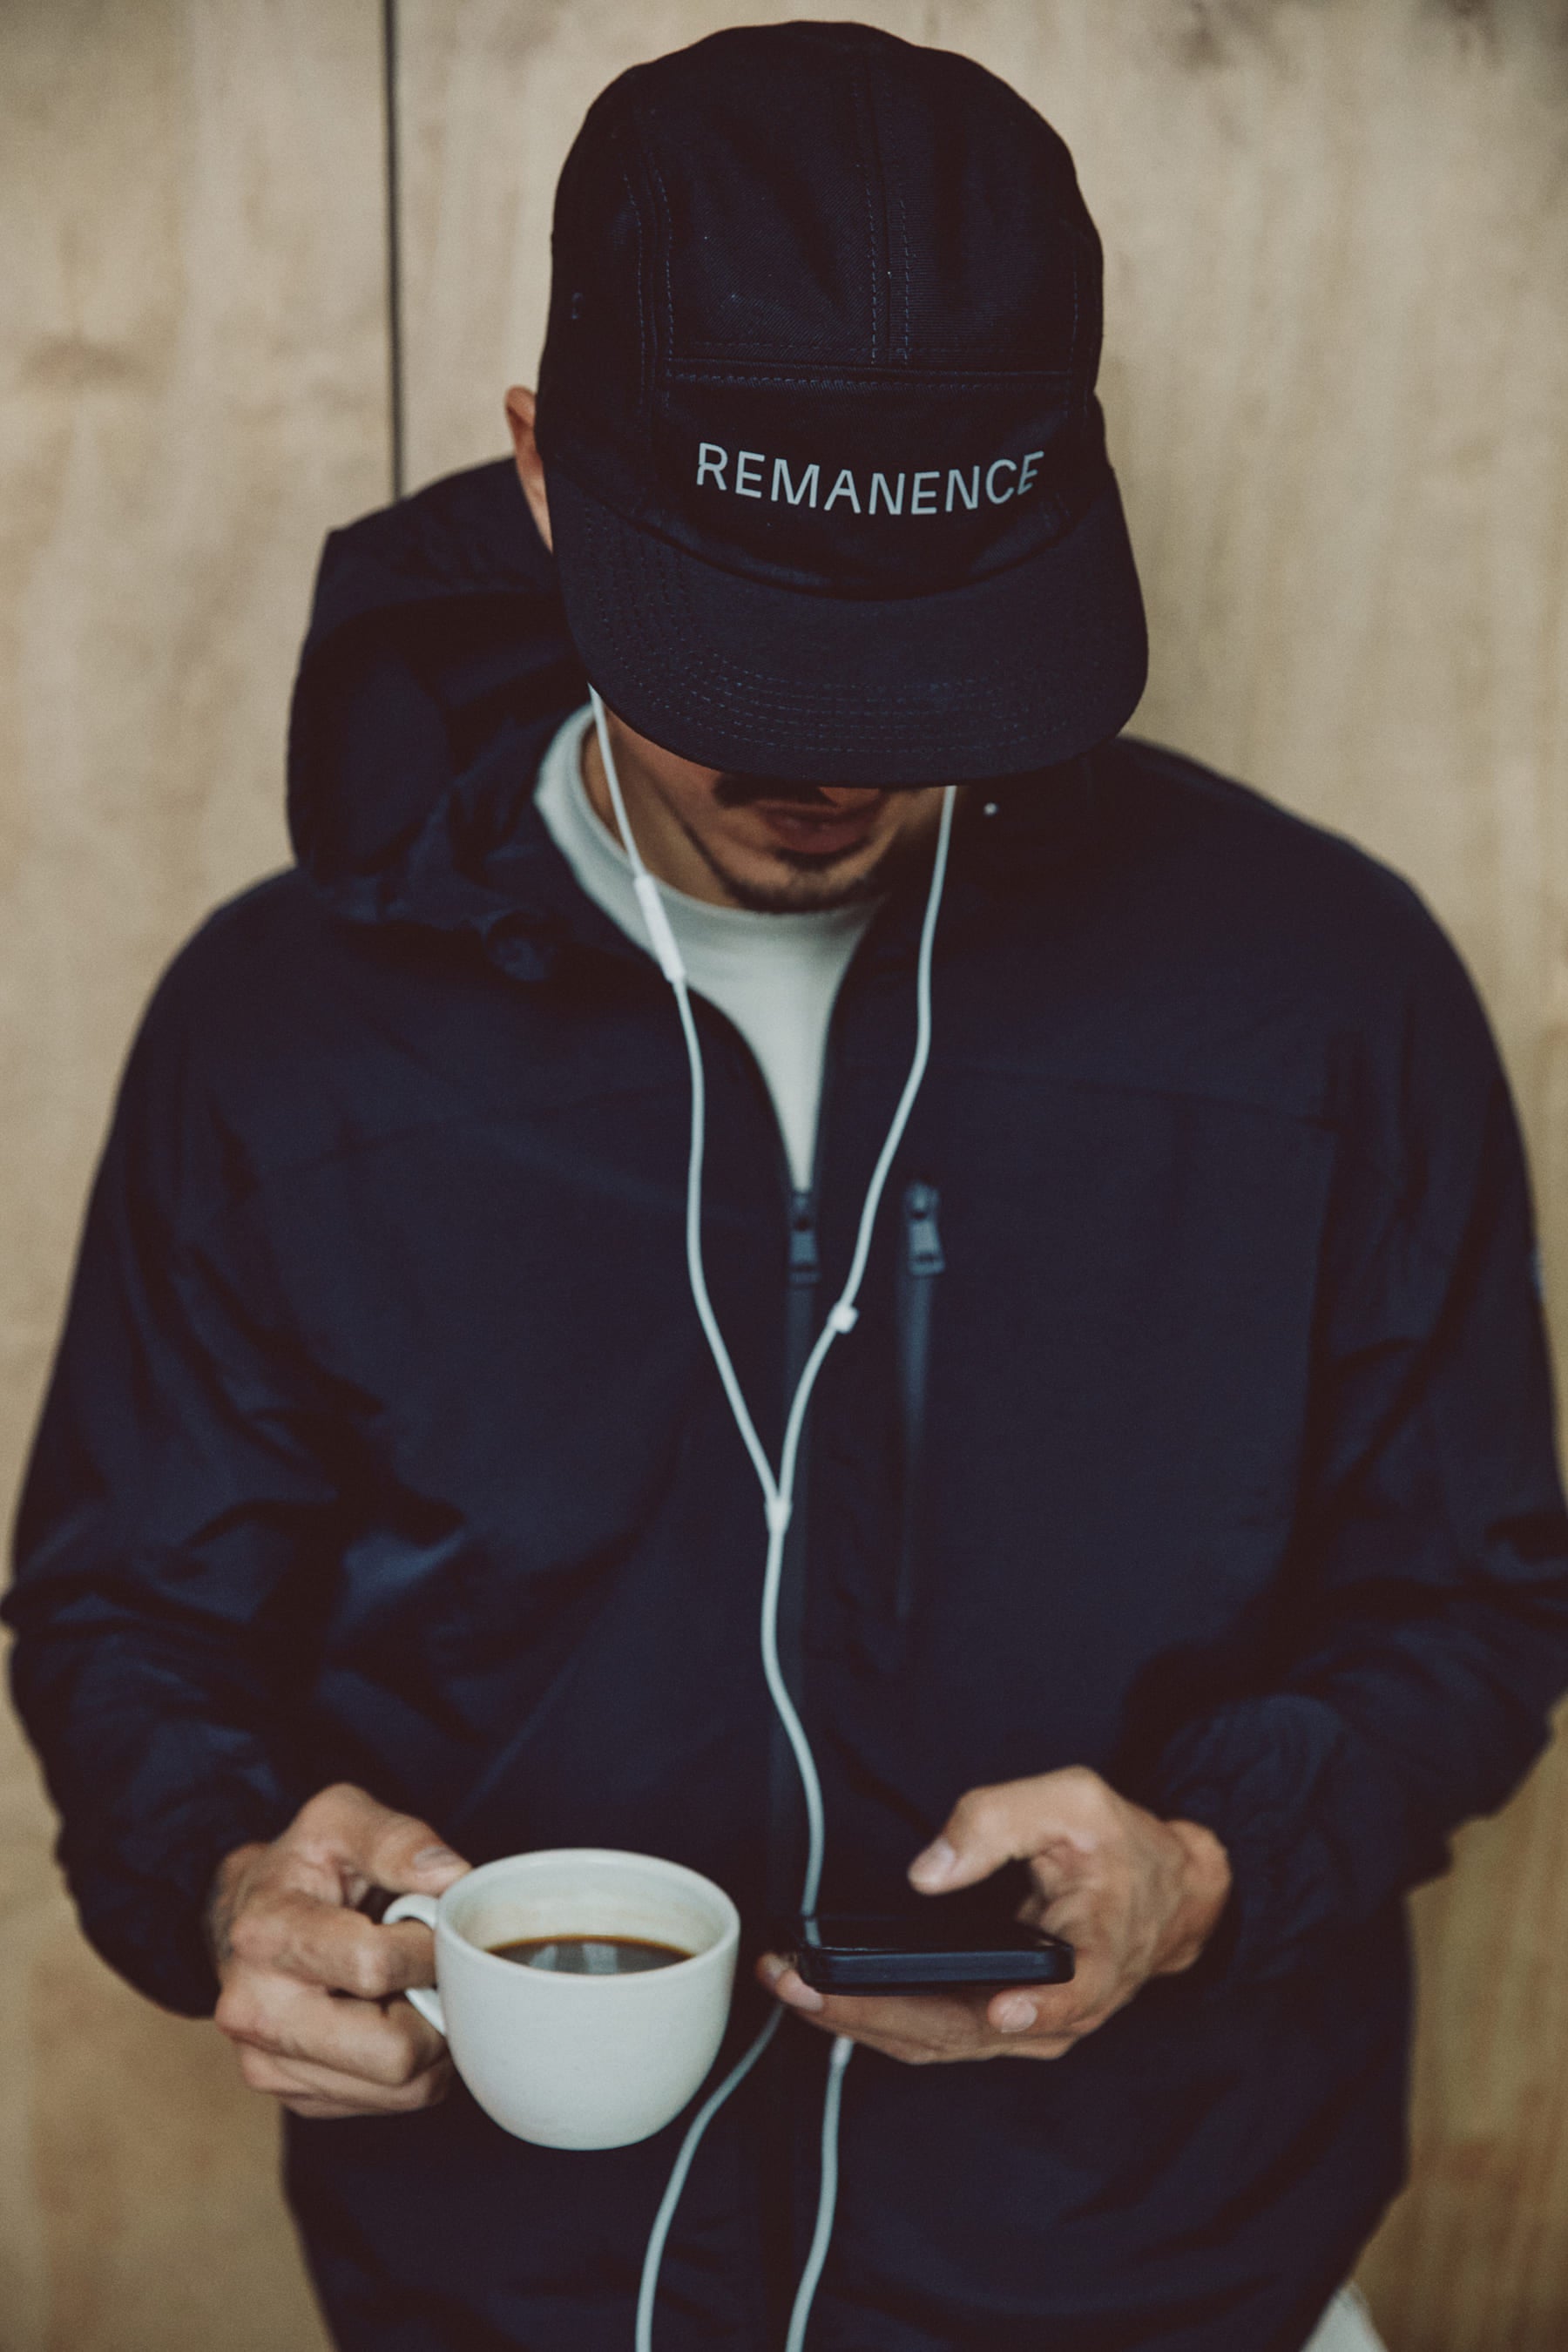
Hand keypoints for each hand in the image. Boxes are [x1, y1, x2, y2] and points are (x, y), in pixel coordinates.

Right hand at [209, 1782, 470, 2118]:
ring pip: (401, 2088)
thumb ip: (397, 1839)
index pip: (373, 1967)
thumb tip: (452, 1879)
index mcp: (264, 1935)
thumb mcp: (341, 1818)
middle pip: (392, 2053)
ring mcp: (269, 2065)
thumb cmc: (304, 1865)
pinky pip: (390, 2103)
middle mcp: (256, 2013)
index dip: (428, 1947)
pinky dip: (414, 2066)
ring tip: (416, 1989)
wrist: (246, 1917)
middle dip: (437, 2008)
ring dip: (432, 2039)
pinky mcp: (294, 2097)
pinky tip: (396, 2016)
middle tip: (437, 1969)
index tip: (438, 1925)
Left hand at [759, 1765, 1229, 2065]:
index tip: (1001, 2008)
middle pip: (965, 2032)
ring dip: (858, 2021)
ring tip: (789, 1986)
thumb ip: (1000, 1820)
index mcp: (1097, 1954)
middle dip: (874, 2014)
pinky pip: (930, 2032)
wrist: (1159, 1897)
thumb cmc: (1118, 1849)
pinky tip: (821, 1994)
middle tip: (801, 1986)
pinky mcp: (996, 2026)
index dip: (1037, 2008)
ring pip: (936, 2041)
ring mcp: (1026, 2029)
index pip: (1073, 1993)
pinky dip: (873, 2016)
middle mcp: (1060, 2011)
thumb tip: (928, 1870)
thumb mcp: (1073, 1803)